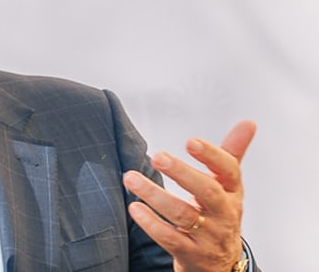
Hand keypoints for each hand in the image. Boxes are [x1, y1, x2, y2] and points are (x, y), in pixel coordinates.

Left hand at [123, 120, 256, 271]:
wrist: (221, 262)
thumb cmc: (219, 214)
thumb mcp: (228, 186)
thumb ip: (232, 153)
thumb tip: (249, 122)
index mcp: (232, 192)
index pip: (229, 171)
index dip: (211, 156)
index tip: (190, 141)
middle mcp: (224, 214)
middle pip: (207, 192)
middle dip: (182, 173)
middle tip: (157, 156)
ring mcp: (208, 236)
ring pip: (183, 215)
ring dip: (155, 196)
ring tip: (131, 178)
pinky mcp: (191, 254)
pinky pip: (171, 239)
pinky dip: (152, 224)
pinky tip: (135, 208)